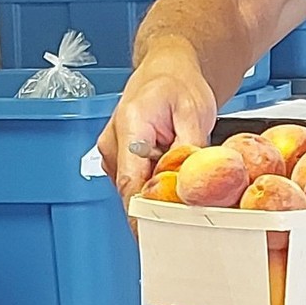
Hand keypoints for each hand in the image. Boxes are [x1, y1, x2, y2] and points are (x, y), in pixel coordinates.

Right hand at [97, 46, 217, 204]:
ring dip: (156, 190)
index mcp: (130, 124)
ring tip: (180, 172)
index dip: (140, 213)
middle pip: (130, 189)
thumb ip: (190, 148)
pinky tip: (168, 170)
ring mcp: (111, 150)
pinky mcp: (116, 158)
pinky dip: (152, 183)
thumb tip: (190, 180)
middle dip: (158, 201)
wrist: (166, 70)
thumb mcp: (194, 112)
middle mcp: (113, 140)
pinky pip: (134, 181)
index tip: (154, 233)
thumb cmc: (177, 84)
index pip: (130, 181)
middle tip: (189, 203)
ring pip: (133, 188)